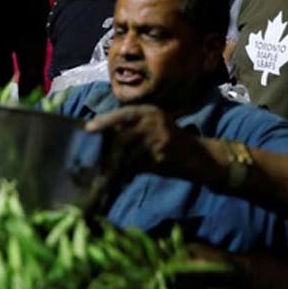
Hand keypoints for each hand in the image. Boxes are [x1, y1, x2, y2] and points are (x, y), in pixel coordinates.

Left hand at [84, 104, 201, 174]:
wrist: (199, 157)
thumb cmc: (168, 141)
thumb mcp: (151, 127)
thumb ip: (130, 129)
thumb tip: (99, 137)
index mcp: (149, 112)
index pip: (122, 114)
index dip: (104, 121)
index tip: (88, 128)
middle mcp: (154, 121)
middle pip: (122, 137)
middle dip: (108, 152)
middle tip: (97, 161)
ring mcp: (159, 139)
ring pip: (128, 154)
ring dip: (117, 165)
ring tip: (111, 172)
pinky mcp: (162, 156)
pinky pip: (138, 166)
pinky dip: (129, 173)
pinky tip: (127, 176)